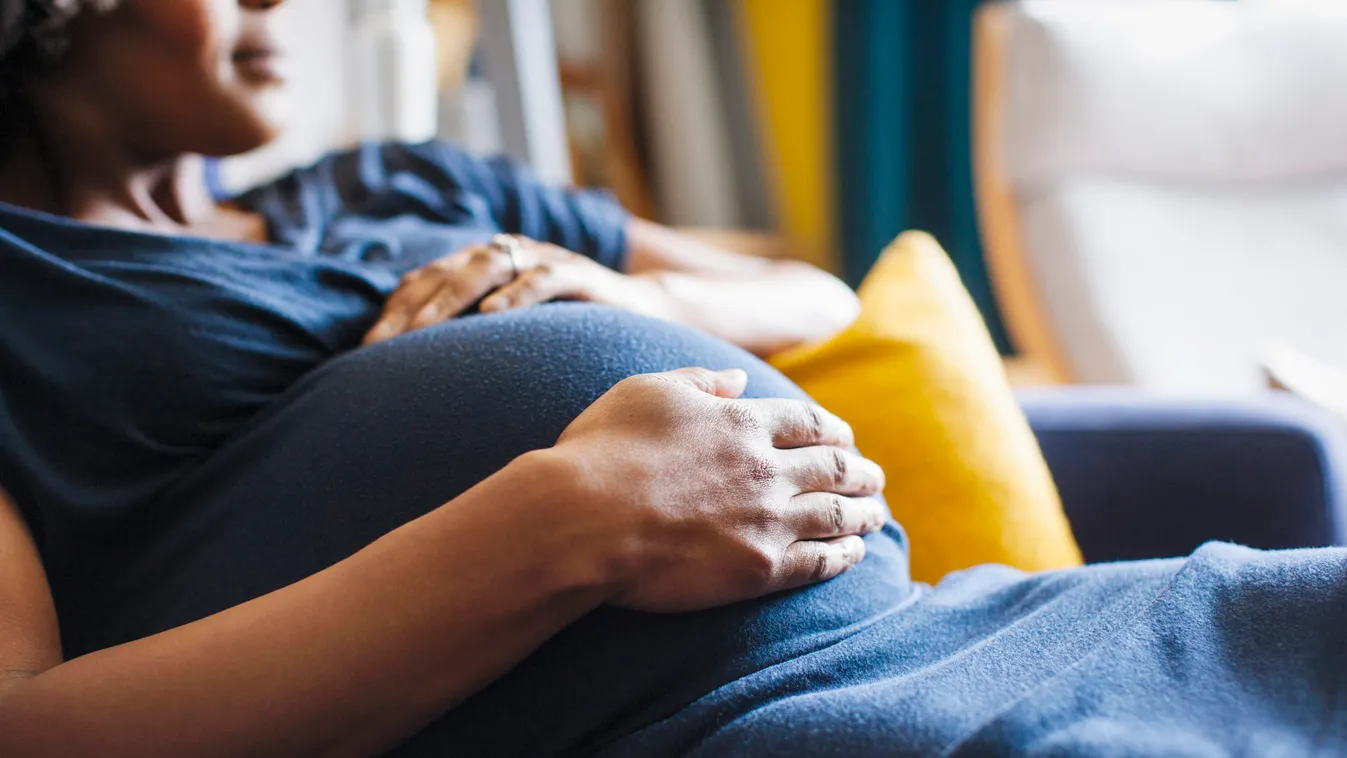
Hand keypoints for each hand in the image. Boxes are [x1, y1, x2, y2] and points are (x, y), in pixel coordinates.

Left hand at [363, 236, 666, 343]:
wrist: (641, 312)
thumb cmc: (569, 328)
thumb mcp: (514, 333)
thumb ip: (472, 341)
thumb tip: (415, 377)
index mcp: (484, 265)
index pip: (428, 280)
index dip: (395, 309)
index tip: (366, 349)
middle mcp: (509, 253)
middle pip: (448, 271)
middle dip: (412, 307)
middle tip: (382, 343)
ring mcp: (544, 259)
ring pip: (488, 265)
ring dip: (452, 296)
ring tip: (423, 328)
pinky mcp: (580, 274)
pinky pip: (543, 278)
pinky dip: (515, 293)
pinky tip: (491, 313)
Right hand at [547, 367, 887, 612]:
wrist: (581, 521)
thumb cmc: (601, 451)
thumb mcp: (647, 392)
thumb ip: (699, 382)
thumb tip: (738, 378)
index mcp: (742, 421)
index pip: (806, 421)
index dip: (832, 428)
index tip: (846, 436)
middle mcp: (765, 468)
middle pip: (833, 466)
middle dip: (860, 470)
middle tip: (875, 476)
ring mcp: (766, 520)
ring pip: (836, 513)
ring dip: (864, 511)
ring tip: (878, 513)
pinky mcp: (757, 569)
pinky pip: (818, 561)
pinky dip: (843, 555)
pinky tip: (854, 553)